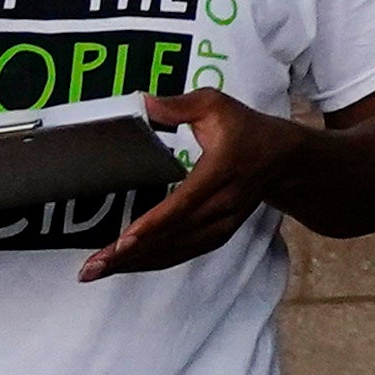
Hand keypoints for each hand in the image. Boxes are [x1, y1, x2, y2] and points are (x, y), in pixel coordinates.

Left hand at [82, 92, 295, 281]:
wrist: (282, 159)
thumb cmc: (244, 128)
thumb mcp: (216, 105)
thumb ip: (178, 105)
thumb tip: (141, 103)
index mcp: (222, 169)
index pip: (185, 202)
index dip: (154, 223)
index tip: (124, 240)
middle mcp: (224, 203)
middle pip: (174, 234)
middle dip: (131, 253)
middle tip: (92, 266)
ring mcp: (223, 224)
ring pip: (176, 250)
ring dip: (135, 264)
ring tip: (96, 271)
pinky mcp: (218, 235)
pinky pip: (181, 254)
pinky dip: (152, 262)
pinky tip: (124, 267)